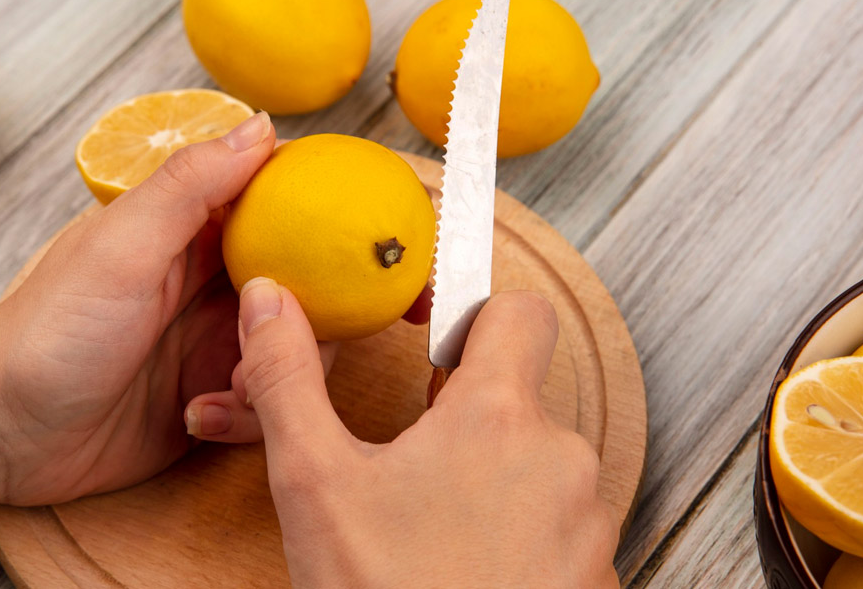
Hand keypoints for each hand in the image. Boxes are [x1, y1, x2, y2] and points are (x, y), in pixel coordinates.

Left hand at [0, 112, 339, 504]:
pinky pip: (268, 404)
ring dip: (277, 376)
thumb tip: (262, 125)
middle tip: (291, 340)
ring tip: (228, 390)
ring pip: (296, 349)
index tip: (379, 237)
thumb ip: (192, 186)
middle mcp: (213, 282)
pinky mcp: (213, 398)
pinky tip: (198, 418)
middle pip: (308, 282)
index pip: (282, 202)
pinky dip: (249, 416)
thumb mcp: (122, 248)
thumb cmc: (46, 334)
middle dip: (318, 316)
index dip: (332, 212)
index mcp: (193, 230)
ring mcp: (215, 342)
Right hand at [237, 282, 620, 587]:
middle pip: (518, 394)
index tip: (434, 340)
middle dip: (463, 416)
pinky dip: (516, 530)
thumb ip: (287, 378)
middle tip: (408, 463)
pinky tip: (463, 565)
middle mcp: (562, 458)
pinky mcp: (595, 572)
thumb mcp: (314, 483)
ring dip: (489, 477)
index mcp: (497, 416)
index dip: (473, 311)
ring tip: (429, 528)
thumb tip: (268, 300)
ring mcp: (588, 521)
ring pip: (536, 462)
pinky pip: (558, 521)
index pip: (517, 310)